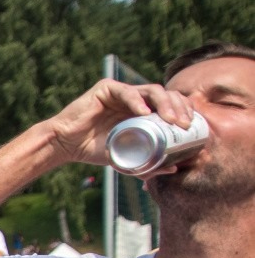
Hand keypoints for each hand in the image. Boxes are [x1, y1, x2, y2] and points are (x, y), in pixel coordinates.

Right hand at [44, 79, 196, 167]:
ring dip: (165, 103)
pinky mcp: (106, 88)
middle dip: (179, 108)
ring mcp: (121, 91)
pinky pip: (127, 91)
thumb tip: (174, 169)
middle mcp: (134, 98)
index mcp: (142, 110)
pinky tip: (145, 112)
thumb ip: (148, 164)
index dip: (184, 111)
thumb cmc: (94, 150)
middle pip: (166, 95)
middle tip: (184, 125)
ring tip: (170, 119)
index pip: (171, 103)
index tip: (192, 127)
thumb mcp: (126, 159)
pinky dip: (137, 101)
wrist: (65, 146)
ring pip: (151, 90)